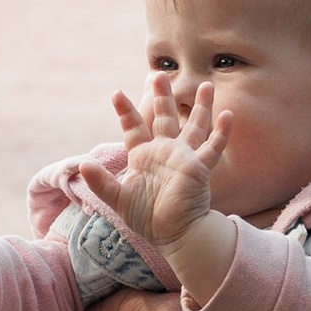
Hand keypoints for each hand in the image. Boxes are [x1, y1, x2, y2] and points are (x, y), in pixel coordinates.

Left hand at [87, 77, 232, 261]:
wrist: (172, 234)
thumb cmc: (146, 218)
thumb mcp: (118, 199)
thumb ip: (101, 182)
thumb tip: (82, 165)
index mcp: (143, 156)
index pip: (133, 127)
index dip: (125, 111)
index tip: (116, 93)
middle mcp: (164, 152)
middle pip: (164, 117)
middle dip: (162, 97)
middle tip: (158, 75)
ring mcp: (183, 158)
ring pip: (193, 126)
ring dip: (200, 107)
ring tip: (207, 85)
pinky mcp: (198, 169)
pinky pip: (212, 148)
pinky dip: (221, 133)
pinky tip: (228, 115)